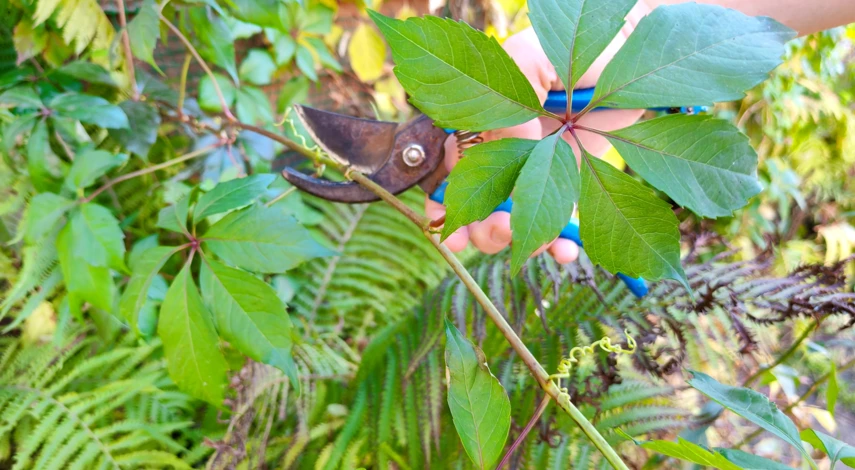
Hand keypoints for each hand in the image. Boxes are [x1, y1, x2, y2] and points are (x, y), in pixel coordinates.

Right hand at [426, 3, 650, 262]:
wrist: (625, 56)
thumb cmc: (572, 46)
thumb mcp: (531, 57)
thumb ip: (512, 100)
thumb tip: (512, 148)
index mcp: (476, 126)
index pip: (447, 173)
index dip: (443, 207)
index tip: (450, 231)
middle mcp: (498, 156)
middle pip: (475, 210)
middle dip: (483, 232)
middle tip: (505, 230)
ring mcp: (532, 176)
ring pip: (512, 226)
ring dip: (520, 242)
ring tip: (544, 242)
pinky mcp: (566, 188)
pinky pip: (554, 226)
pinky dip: (557, 244)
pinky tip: (567, 250)